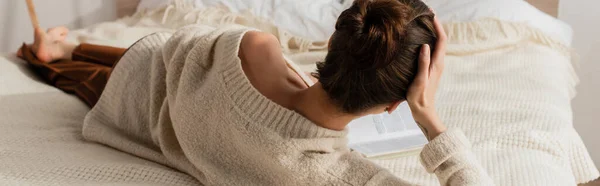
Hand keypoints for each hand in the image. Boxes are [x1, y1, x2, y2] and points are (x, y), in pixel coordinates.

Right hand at [407, 16, 446, 139]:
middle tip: (428, 15)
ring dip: (433, 34)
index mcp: (436, 64)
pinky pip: (431, 51)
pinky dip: (428, 42)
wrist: (423, 111)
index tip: (432, 16)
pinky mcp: (429, 70)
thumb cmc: (419, 97)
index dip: (438, 27)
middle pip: (440, 40)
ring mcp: (434, 66)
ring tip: (424, 24)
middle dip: (436, 26)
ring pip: (436, 45)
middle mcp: (438, 63)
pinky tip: (420, 41)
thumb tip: (425, 46)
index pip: (441, 41)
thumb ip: (423, 63)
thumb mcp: (420, 80)